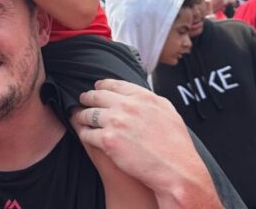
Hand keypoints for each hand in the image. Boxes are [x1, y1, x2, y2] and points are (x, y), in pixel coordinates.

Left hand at [72, 80, 213, 195]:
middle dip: (87, 98)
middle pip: (97, 96)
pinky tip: (84, 134)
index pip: (115, 84)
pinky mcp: (108, 141)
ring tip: (79, 118)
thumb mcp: (168, 113)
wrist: (176, 170)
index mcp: (143, 98)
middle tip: (82, 100)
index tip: (97, 88)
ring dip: (82, 116)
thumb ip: (151, 102)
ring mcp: (116, 122)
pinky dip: (84, 134)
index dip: (102, 86)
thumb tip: (140, 98)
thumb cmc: (176, 146)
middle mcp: (128, 106)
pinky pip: (87, 134)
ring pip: (88, 114)